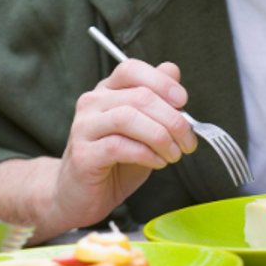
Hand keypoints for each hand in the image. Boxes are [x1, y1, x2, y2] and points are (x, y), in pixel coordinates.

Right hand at [49, 60, 197, 230]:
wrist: (78, 196)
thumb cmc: (113, 164)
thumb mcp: (143, 130)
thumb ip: (157, 102)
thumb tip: (173, 71)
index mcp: (106, 92)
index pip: (131, 69)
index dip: (161, 82)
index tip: (183, 102)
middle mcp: (92, 103)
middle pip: (139, 96)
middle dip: (173, 119)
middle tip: (187, 141)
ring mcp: (84, 127)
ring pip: (128, 117)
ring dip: (161, 136)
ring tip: (173, 154)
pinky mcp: (83, 154)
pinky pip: (119, 146)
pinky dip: (146, 154)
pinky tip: (157, 162)